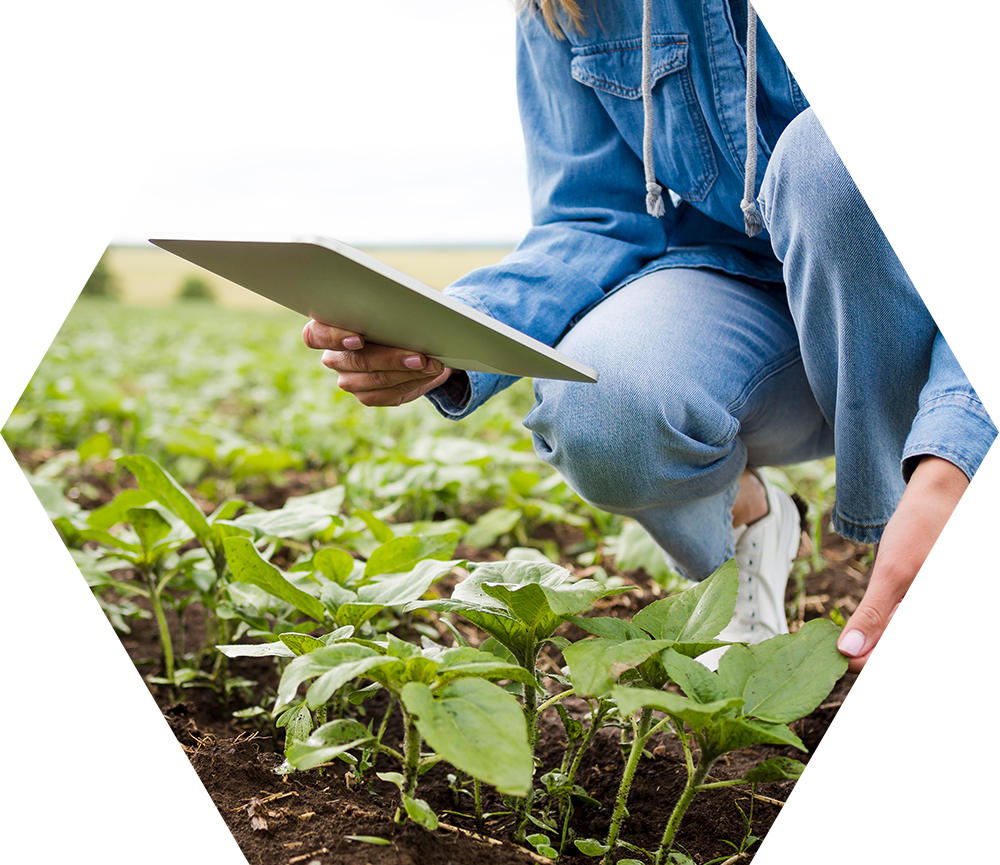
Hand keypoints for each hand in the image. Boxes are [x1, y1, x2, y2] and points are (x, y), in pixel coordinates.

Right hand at [302, 320, 451, 405]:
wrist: (409, 345)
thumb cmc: (394, 320)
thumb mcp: (388, 310)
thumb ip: (385, 310)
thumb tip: (407, 311)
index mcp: (327, 329)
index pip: (314, 335)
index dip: (333, 337)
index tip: (359, 339)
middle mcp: (334, 357)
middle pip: (355, 361)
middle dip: (391, 358)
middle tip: (419, 356)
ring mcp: (349, 380)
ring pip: (375, 380)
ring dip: (407, 372)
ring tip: (432, 365)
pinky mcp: (366, 396)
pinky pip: (388, 394)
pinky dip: (412, 382)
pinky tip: (429, 374)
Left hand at [837, 457, 971, 673]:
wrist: (929, 508)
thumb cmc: (917, 532)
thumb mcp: (889, 573)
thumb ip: (870, 615)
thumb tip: (849, 650)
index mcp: (947, 620)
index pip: (900, 654)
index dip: (865, 661)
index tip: (832, 663)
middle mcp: (946, 626)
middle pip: (896, 651)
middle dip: (862, 653)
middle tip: (823, 655)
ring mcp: (935, 620)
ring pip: (892, 642)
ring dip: (864, 643)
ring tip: (829, 644)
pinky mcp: (922, 613)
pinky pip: (893, 628)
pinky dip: (871, 629)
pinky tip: (847, 631)